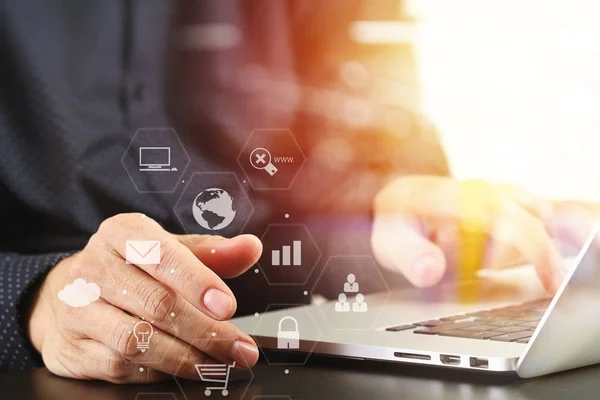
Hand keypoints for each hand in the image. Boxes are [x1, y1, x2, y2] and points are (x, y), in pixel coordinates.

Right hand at [28, 213, 261, 382]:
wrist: (70, 292)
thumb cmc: (131, 267)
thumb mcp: (170, 250)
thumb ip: (212, 252)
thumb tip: (251, 248)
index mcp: (122, 233)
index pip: (163, 255)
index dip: (198, 282)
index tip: (228, 307)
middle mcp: (94, 267)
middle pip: (156, 303)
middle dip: (206, 331)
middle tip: (239, 348)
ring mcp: (77, 308)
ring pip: (137, 340)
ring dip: (185, 357)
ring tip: (218, 364)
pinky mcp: (71, 346)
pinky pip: (118, 366)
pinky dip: (156, 371)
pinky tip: (180, 368)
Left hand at [371, 176, 597, 291]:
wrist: (402, 203)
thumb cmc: (399, 222)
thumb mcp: (390, 240)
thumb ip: (409, 256)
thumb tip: (430, 271)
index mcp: (455, 196)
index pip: (501, 217)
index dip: (531, 246)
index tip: (551, 279)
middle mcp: (485, 193)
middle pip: (532, 216)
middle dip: (553, 251)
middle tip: (565, 286)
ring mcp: (502, 199)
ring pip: (546, 210)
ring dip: (569, 233)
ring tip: (589, 259)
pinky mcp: (514, 210)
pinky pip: (549, 215)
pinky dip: (571, 226)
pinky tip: (587, 242)